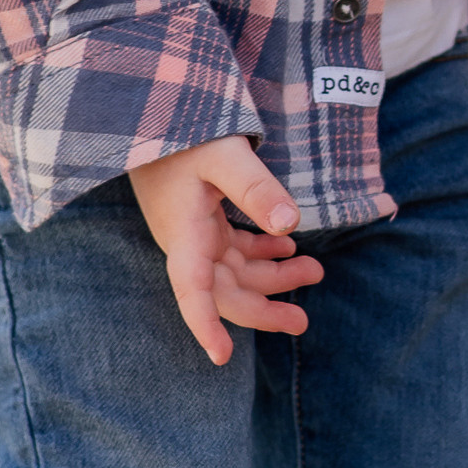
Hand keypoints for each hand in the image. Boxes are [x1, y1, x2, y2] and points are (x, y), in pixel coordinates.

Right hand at [129, 135, 323, 365]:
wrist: (152, 110)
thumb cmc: (185, 129)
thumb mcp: (225, 154)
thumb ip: (257, 189)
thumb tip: (292, 227)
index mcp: (185, 233)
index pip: (193, 291)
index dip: (206, 325)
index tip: (221, 357)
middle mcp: (187, 242)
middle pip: (223, 292)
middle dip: (263, 309)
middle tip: (303, 321)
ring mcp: (195, 233)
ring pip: (235, 272)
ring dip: (272, 277)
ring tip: (314, 272)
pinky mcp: (203, 221)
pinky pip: (234, 250)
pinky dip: (262, 253)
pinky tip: (288, 247)